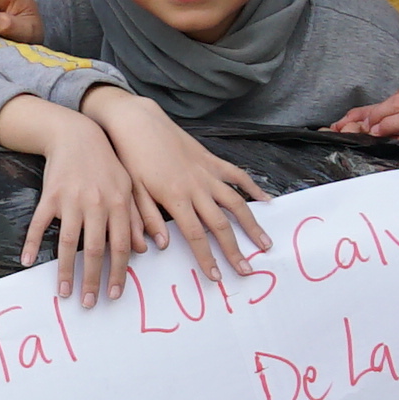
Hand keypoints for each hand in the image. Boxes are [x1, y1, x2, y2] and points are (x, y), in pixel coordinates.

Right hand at [23, 126, 157, 305]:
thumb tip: (142, 250)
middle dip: (93, 279)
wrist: (77, 135)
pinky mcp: (50, 195)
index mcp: (117, 204)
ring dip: (65, 271)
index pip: (120, 245)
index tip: (114, 294)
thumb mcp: (127, 187)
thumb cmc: (106, 164)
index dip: (118, 272)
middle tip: (90, 303)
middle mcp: (95, 204)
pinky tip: (28, 260)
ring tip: (63, 292)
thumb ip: (135, 218)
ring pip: (67, 242)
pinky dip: (32, 242)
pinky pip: (39, 223)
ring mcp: (71, 200)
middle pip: (95, 249)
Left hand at [97, 97, 270, 287]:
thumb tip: (161, 245)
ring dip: (252, 225)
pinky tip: (266, 202)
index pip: (195, 235)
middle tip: (246, 271)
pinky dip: (253, 189)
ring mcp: (207, 173)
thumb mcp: (133, 192)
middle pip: (220, 224)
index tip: (217, 277)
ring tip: (264, 244)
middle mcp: (196, 187)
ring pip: (236, 202)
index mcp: (175, 198)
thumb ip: (147, 218)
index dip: (207, 258)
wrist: (139, 123)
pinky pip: (237, 176)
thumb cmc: (132, 159)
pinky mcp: (212, 160)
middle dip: (234, 250)